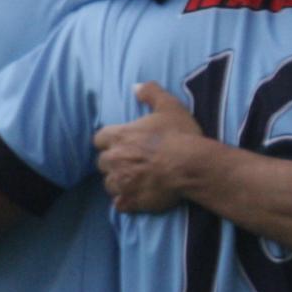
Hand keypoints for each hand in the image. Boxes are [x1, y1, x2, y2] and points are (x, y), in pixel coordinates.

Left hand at [96, 83, 210, 214]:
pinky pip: (120, 204)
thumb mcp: (168, 106)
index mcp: (120, 137)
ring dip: (118, 182)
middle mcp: (115, 160)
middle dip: (112, 162)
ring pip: (109, 184)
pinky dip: (125, 202)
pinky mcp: (132, 201)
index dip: (109, 141)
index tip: (120, 142)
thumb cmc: (180, 136)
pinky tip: (134, 198)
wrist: (191, 166)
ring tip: (132, 181)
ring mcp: (122, 182)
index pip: (100, 139)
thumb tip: (135, 86)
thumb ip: (150, 92)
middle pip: (102, 163)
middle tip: (128, 162)